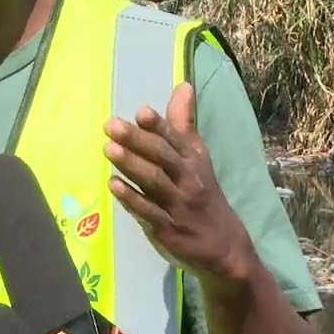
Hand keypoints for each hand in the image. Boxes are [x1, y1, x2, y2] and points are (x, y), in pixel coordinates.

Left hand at [102, 82, 256, 289]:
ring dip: (131, 165)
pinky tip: (113, 186)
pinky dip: (131, 199)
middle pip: (162, 157)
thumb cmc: (202, 195)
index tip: (141, 111)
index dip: (159, 125)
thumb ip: (183, 124)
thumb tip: (182, 85)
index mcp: (193, 161)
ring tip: (108, 149)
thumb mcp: (197, 157)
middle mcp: (188, 180)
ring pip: (154, 183)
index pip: (175, 139)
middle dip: (137, 140)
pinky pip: (149, 213)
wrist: (225, 248)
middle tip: (111, 125)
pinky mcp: (168, 229)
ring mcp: (178, 206)